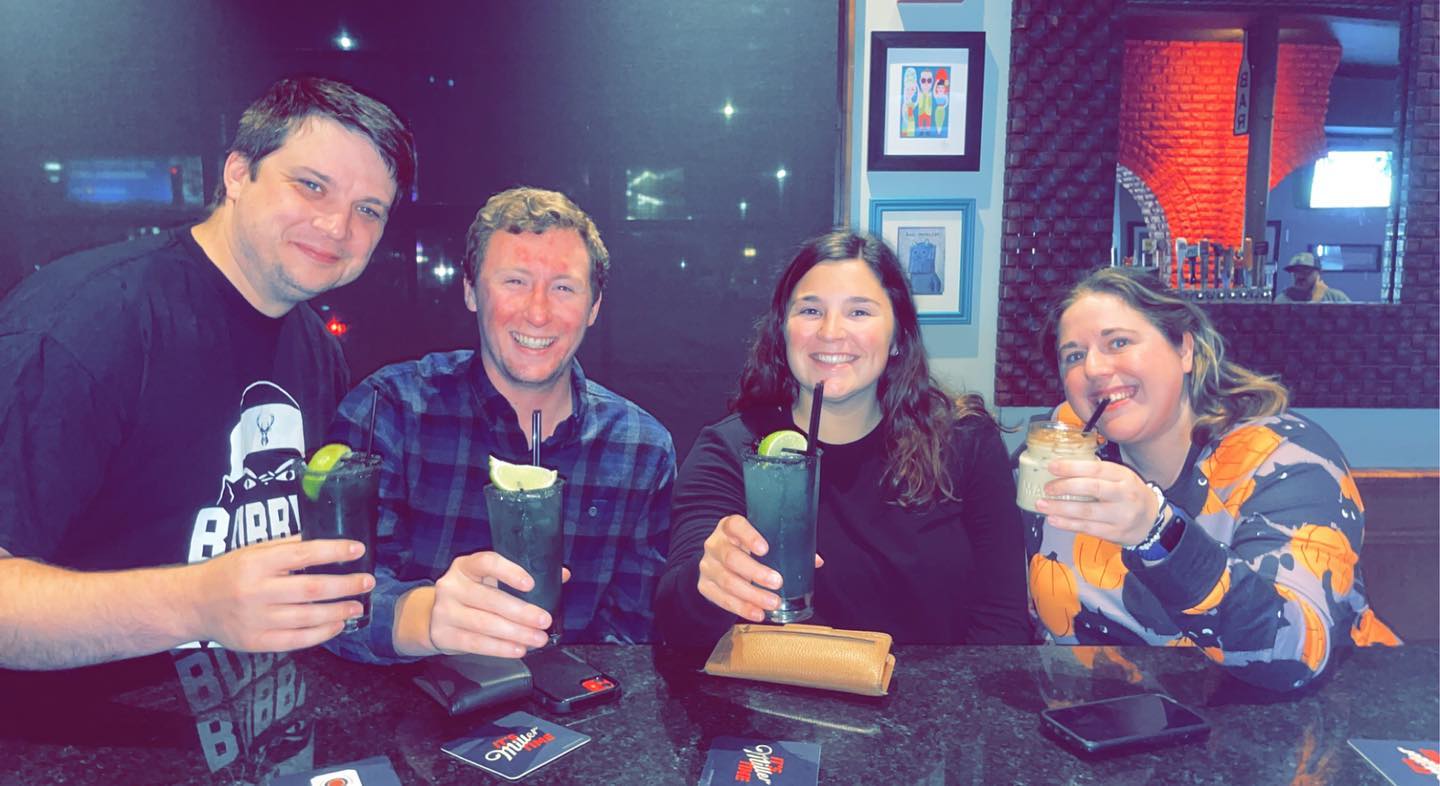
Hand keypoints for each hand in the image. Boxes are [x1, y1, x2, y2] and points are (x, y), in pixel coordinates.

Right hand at [189, 537, 372, 652]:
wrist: (192, 604)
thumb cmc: (228, 573)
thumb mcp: (251, 551)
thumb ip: (286, 546)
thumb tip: (324, 538)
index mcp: (256, 563)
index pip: (303, 554)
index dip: (333, 551)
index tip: (358, 549)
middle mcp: (256, 591)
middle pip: (310, 589)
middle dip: (345, 585)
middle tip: (368, 581)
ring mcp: (255, 620)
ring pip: (307, 617)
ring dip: (339, 611)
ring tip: (358, 606)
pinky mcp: (255, 642)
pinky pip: (296, 640)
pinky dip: (321, 633)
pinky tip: (338, 625)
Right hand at [428, 551, 570, 657]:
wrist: (432, 617)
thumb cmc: (472, 595)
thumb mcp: (490, 580)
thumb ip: (522, 576)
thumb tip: (562, 574)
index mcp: (466, 566)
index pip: (486, 562)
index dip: (509, 572)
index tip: (531, 584)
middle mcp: (451, 585)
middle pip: (490, 599)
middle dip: (521, 612)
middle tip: (545, 621)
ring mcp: (444, 611)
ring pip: (484, 624)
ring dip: (515, 633)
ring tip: (538, 639)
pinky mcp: (443, 635)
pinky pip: (476, 643)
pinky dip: (500, 648)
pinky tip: (518, 650)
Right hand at [697, 514, 823, 621]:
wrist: (715, 560)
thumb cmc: (745, 548)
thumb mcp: (760, 540)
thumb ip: (786, 546)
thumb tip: (816, 561)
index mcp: (730, 527)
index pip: (736, 526)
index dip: (749, 536)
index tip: (765, 549)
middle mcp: (715, 544)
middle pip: (731, 558)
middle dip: (755, 572)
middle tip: (777, 582)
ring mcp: (707, 566)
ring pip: (727, 581)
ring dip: (751, 595)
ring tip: (773, 603)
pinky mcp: (704, 586)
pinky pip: (721, 599)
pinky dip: (741, 608)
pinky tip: (758, 613)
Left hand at [1034, 459, 1160, 546]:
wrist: (1151, 521)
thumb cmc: (1128, 494)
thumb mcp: (1121, 478)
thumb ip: (1098, 473)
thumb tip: (1062, 467)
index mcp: (1124, 476)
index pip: (1097, 468)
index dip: (1073, 467)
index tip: (1052, 466)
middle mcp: (1124, 494)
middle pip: (1092, 488)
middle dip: (1065, 487)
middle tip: (1047, 487)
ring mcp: (1121, 515)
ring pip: (1087, 511)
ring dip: (1061, 508)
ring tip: (1042, 505)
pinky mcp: (1115, 533)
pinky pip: (1088, 528)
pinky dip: (1068, 524)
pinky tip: (1053, 520)